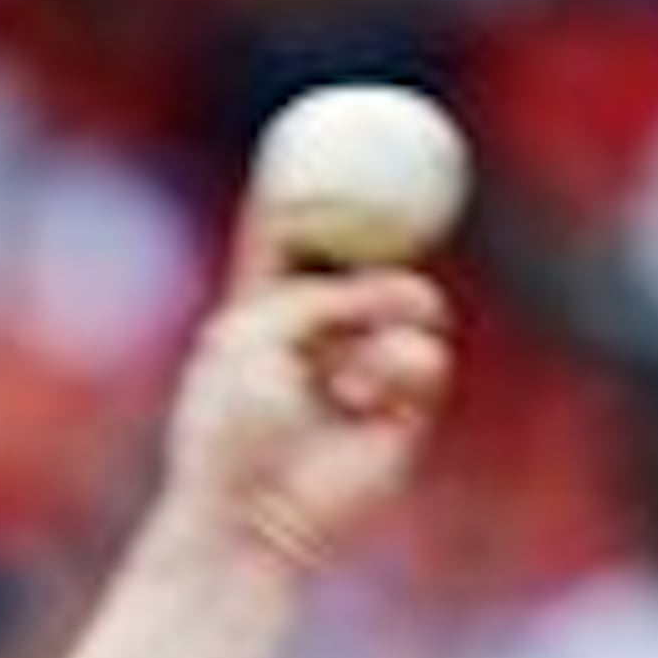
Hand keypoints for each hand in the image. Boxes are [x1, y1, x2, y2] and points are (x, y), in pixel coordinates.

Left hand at [164, 207, 454, 578]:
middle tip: (401, 194)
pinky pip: (427, 355)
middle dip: (380, 231)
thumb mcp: (251, 338)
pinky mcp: (400, 416)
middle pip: (359, 261)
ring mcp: (357, 376)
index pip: (282, 241)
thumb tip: (370, 285)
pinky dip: (399, 364)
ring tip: (354, 358)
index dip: (300, 191)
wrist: (248, 521)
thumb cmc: (230, 438)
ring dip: (390, 305)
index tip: (311, 136)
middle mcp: (309, 344)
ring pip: (406, 301)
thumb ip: (307, 292)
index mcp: (256, 322)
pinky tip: (362, 399)